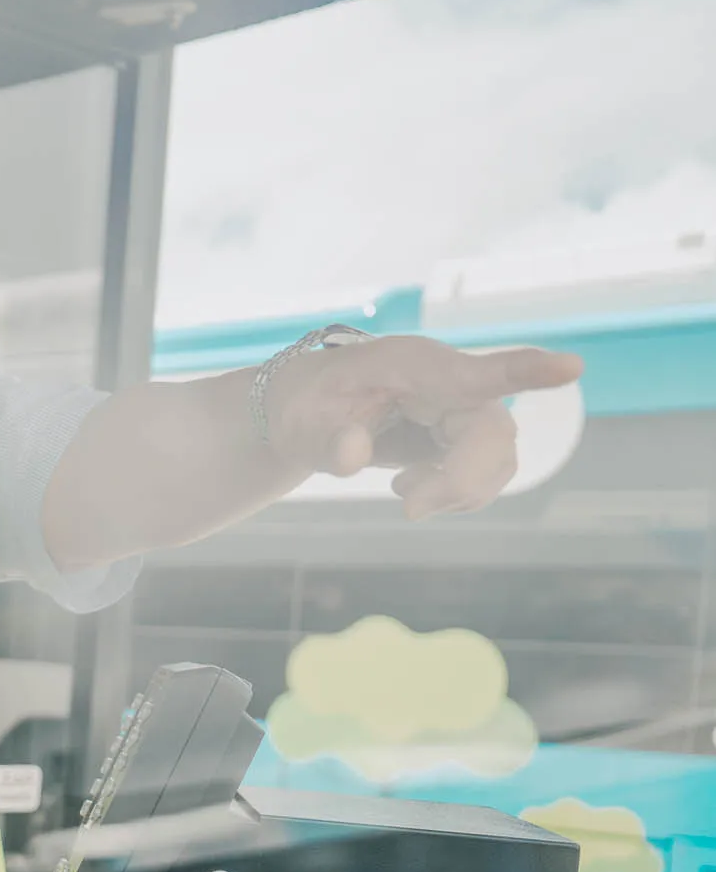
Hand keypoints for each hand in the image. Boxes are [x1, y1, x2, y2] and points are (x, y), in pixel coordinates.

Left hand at [266, 336, 582, 518]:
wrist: (303, 411)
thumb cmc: (302, 410)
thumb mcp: (299, 430)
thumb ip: (326, 445)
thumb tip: (355, 453)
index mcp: (410, 364)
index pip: (476, 371)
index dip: (525, 372)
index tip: (571, 367)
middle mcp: (448, 378)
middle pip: (492, 434)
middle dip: (458, 481)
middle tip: (406, 506)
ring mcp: (462, 402)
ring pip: (498, 456)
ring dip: (458, 489)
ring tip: (403, 493)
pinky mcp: (465, 428)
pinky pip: (489, 468)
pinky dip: (458, 492)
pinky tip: (416, 488)